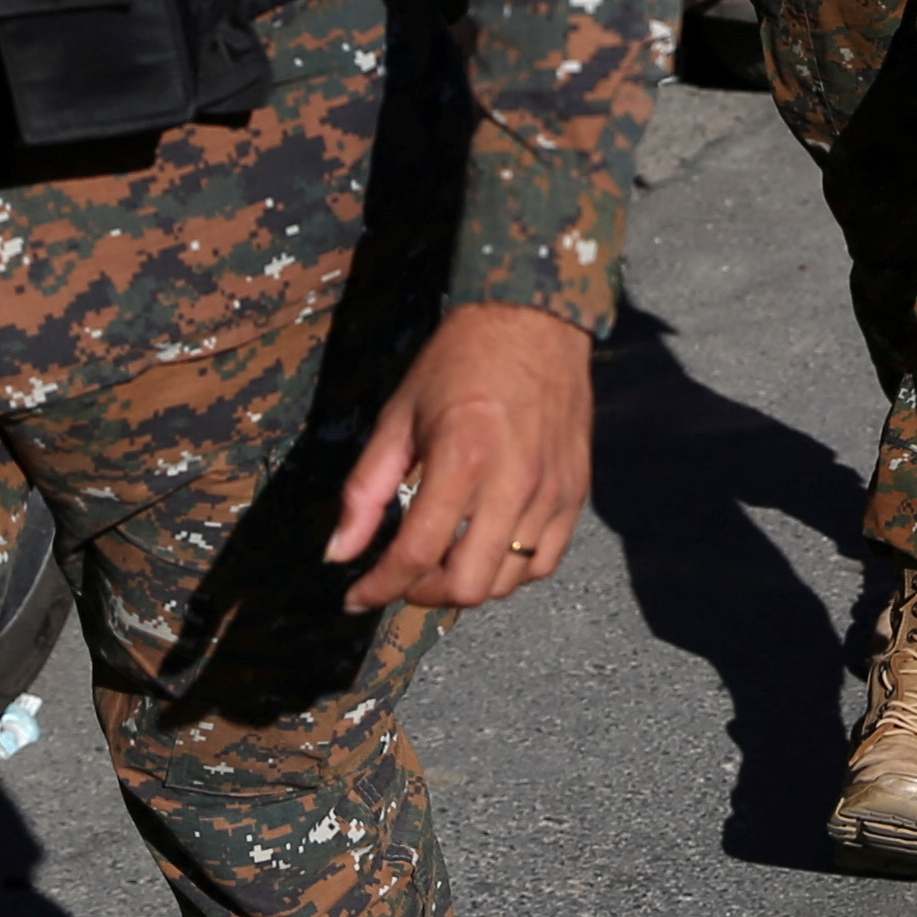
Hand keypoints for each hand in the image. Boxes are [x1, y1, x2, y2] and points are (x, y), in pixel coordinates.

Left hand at [333, 301, 593, 612]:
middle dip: (424, 593)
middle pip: (467, 585)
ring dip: (467, 583)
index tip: (356, 596)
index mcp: (461, 459)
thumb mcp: (399, 416)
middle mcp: (513, 483)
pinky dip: (512, 570)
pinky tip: (488, 547)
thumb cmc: (459, 361)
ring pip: (507, 581)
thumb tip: (340, 553)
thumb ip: (366, 489)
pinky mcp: (576, 492)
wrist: (534, 320)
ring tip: (445, 560)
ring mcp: (551, 491)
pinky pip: (545, 561)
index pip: (416, 553)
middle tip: (405, 574)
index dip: (378, 587)